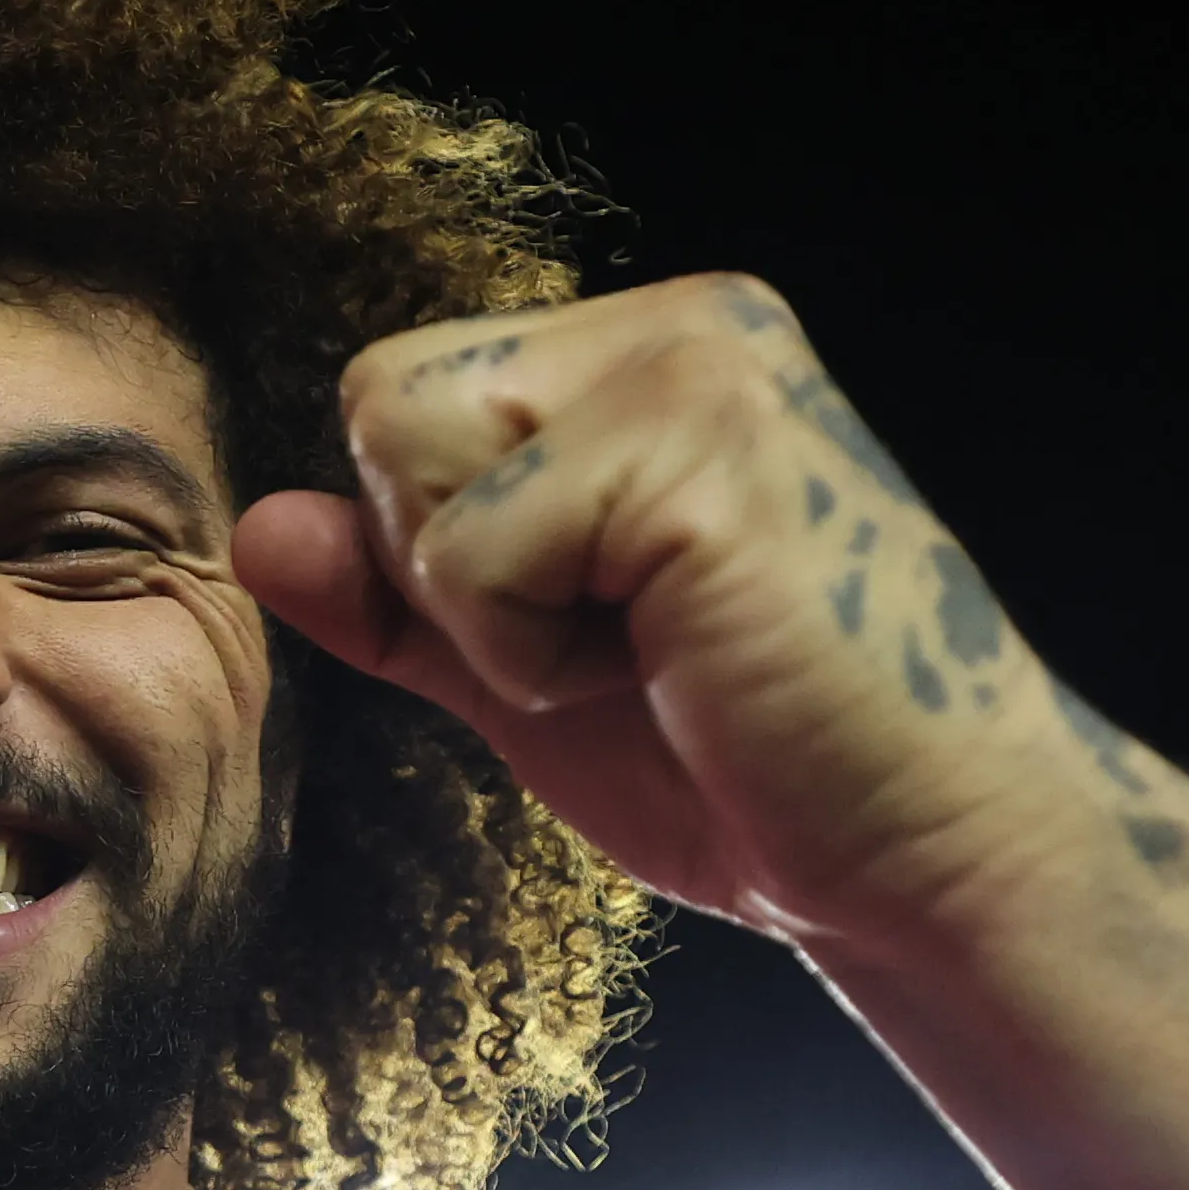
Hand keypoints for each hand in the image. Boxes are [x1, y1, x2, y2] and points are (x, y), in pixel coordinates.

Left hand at [235, 277, 1086, 945]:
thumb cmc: (758, 779)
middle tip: (632, 647)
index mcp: (657, 352)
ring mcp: (702, 366)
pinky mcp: (699, 451)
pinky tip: (680, 667)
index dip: (447, 555)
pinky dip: (535, 656)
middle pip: (383, 402)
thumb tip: (257, 529)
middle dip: (457, 572)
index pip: (402, 400)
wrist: (931, 867)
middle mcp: (688, 322)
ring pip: (407, 456)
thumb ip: (401, 598)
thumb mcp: (530, 680)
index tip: (608, 634)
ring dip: (495, 613)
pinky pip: (470, 553)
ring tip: (658, 651)